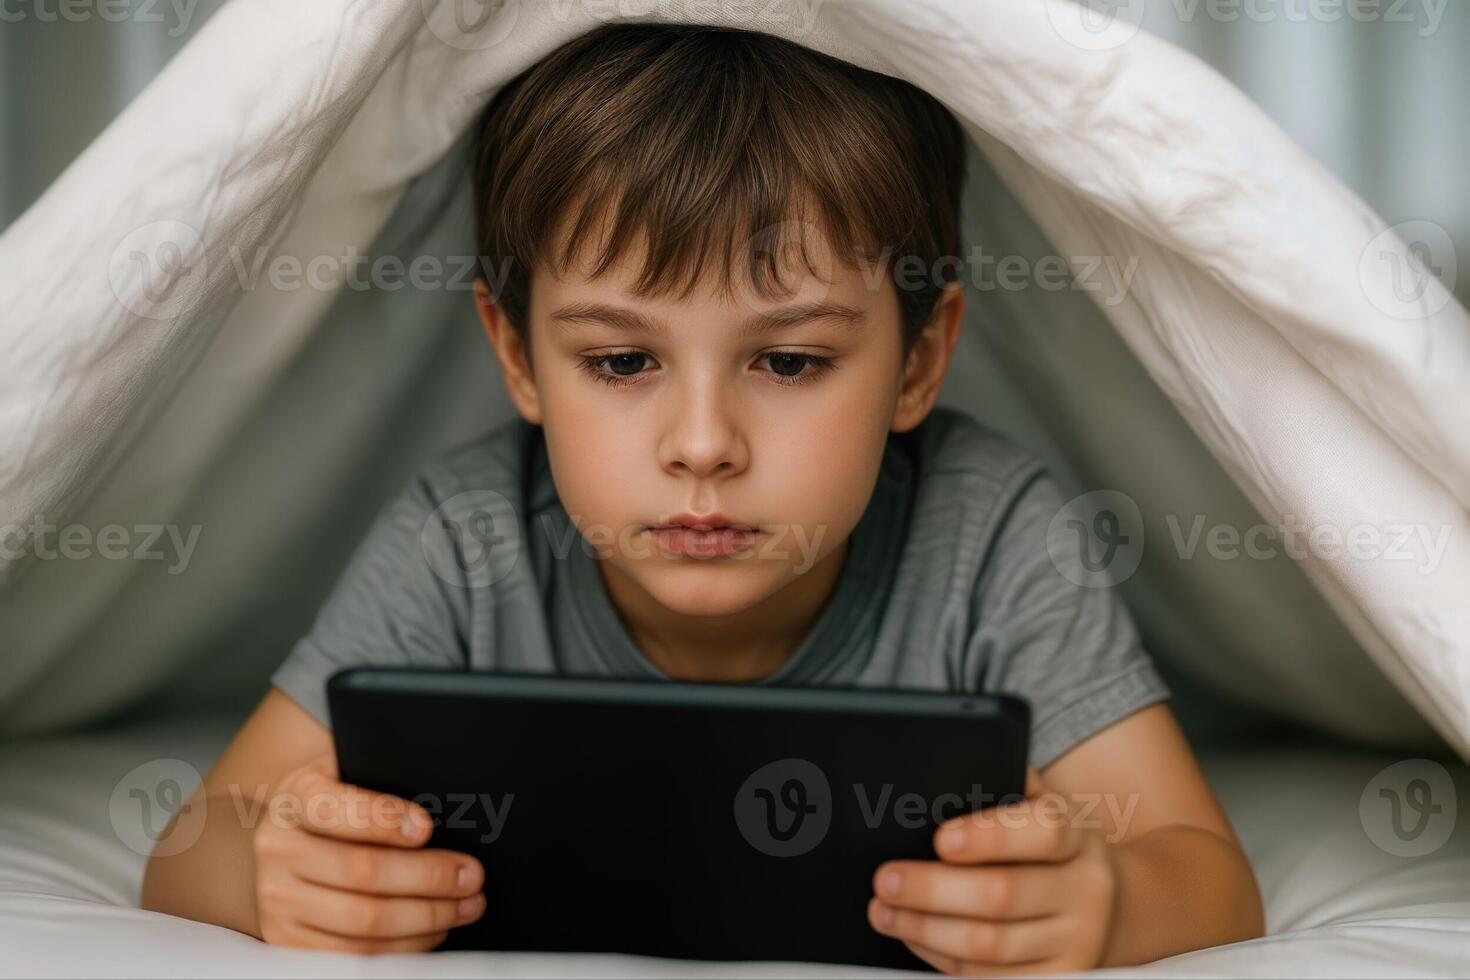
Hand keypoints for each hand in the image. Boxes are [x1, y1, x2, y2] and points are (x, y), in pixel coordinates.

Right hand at [251, 753, 486, 951]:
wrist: (286, 844)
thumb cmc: (339, 807)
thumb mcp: (350, 777)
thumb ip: (386, 782)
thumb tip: (447, 806)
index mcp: (296, 797)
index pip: (336, 808)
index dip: (383, 819)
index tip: (426, 827)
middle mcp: (278, 848)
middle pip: (363, 871)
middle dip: (429, 876)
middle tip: (471, 875)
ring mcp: (278, 899)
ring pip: (364, 921)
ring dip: (428, 916)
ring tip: (467, 905)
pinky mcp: (288, 939)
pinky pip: (355, 955)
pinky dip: (405, 946)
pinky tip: (435, 929)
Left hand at [867, 766, 1118, 974]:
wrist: (1117, 906)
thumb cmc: (1054, 850)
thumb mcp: (1041, 810)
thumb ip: (1001, 788)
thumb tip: (938, 773)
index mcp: (1078, 837)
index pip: (1043, 831)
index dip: (989, 836)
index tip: (940, 838)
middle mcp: (1085, 891)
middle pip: (1003, 895)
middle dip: (932, 889)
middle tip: (885, 879)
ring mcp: (1076, 942)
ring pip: (990, 944)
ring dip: (925, 928)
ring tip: (883, 910)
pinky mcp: (1061, 978)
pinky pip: (991, 977)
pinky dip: (943, 958)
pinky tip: (916, 937)